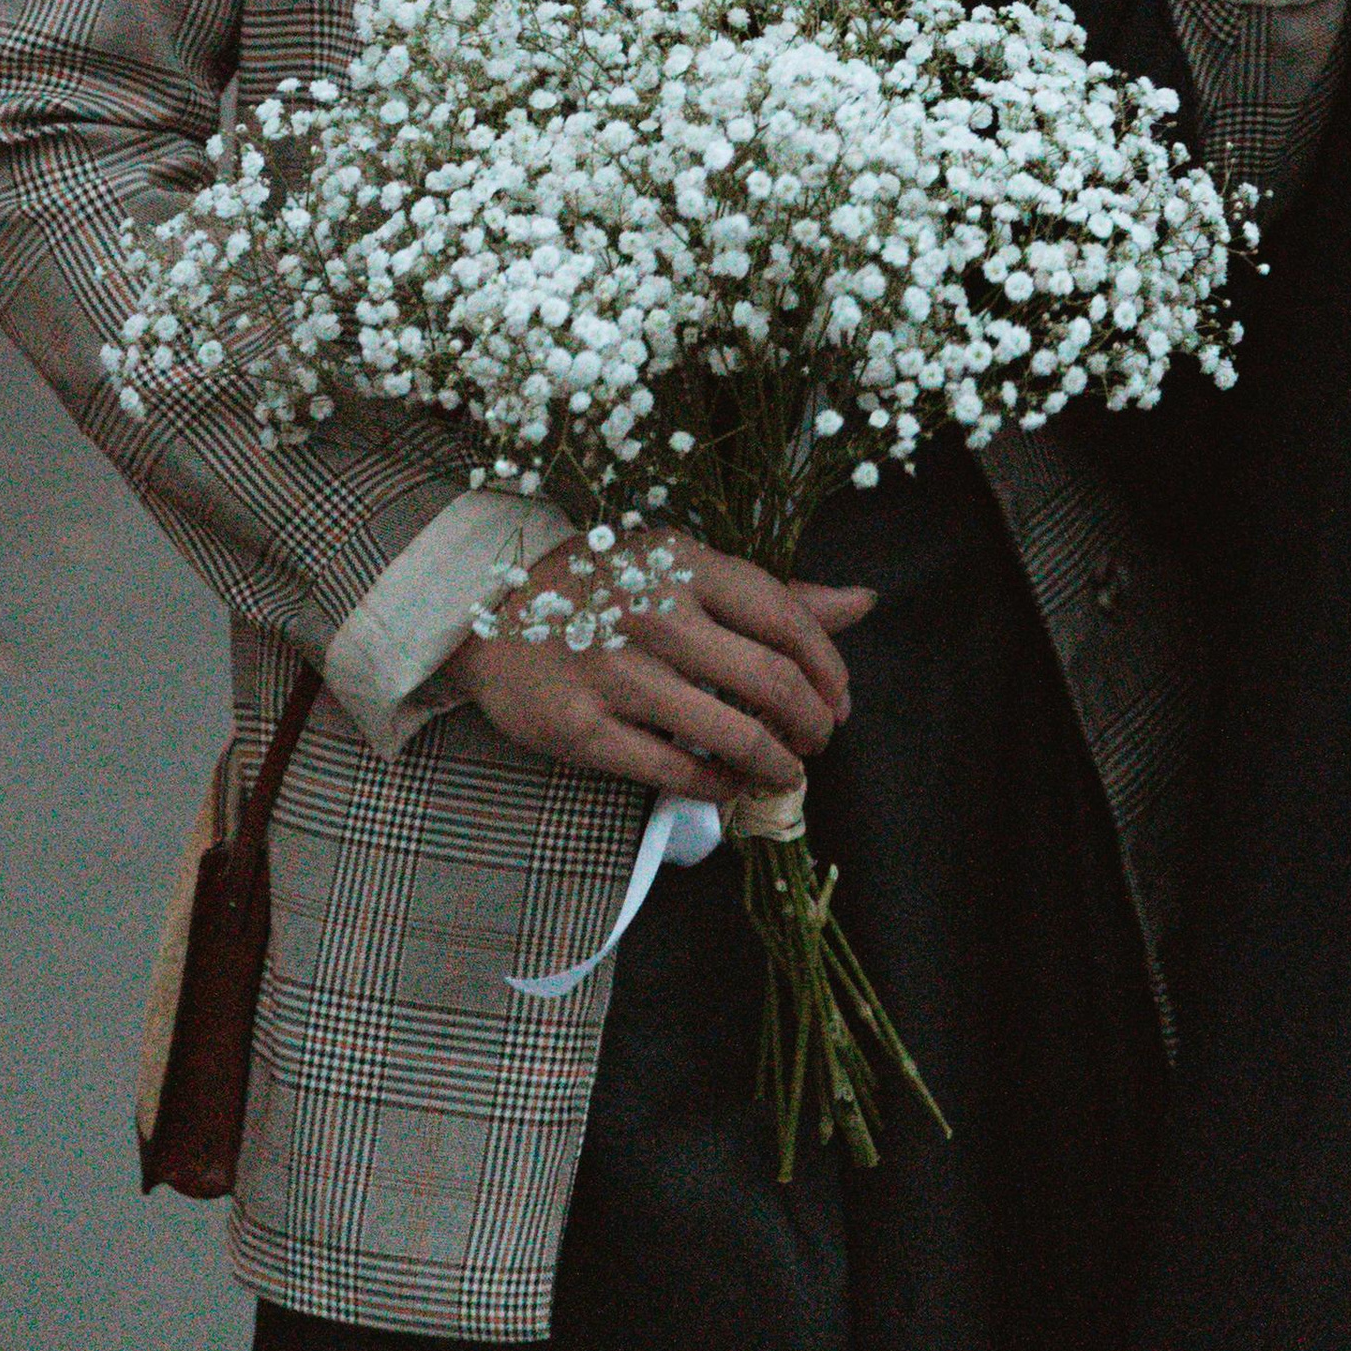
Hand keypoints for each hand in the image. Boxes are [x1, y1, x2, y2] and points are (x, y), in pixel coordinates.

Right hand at [442, 533, 873, 806]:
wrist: (487, 609)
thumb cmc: (604, 586)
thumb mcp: (683, 567)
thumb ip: (770, 593)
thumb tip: (863, 602)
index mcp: (686, 564)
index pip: (787, 618)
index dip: (828, 669)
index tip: (840, 700)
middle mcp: (657, 614)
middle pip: (770, 682)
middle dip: (811, 723)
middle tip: (817, 741)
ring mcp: (618, 673)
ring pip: (730, 733)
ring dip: (774, 764)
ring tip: (785, 773)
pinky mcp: (583, 728)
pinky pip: (672, 769)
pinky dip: (716, 785)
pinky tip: (730, 786)